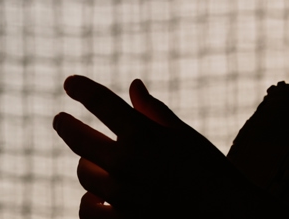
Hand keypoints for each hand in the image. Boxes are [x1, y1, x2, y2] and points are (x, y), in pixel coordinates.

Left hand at [53, 75, 274, 218]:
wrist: (229, 217)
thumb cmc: (210, 172)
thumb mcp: (184, 136)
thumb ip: (154, 111)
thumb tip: (133, 85)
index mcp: (144, 135)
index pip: (101, 103)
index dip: (82, 89)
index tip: (70, 83)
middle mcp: (127, 163)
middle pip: (78, 139)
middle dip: (65, 125)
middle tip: (60, 120)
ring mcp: (121, 196)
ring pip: (83, 173)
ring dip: (87, 166)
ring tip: (92, 163)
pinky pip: (87, 209)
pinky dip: (90, 202)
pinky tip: (95, 198)